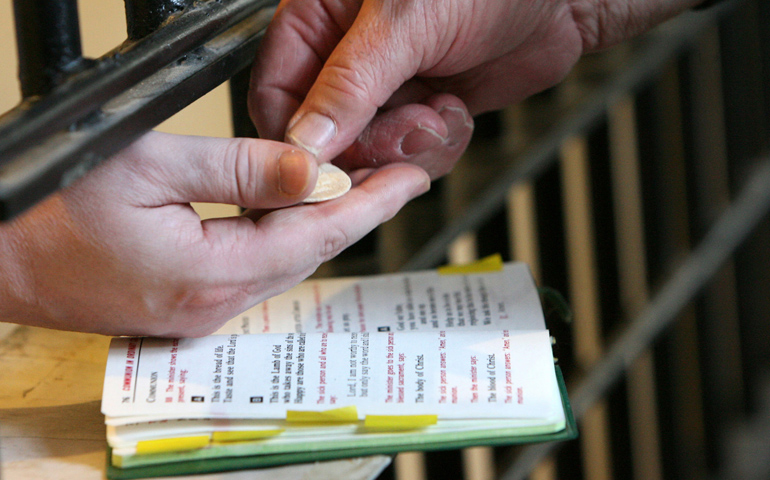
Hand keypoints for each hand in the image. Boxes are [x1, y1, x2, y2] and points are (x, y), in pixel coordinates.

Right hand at [0, 131, 428, 336]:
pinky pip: (255, 268)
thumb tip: (313, 170)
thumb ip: (240, 169)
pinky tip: (298, 211)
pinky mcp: (185, 305)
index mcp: (212, 273)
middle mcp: (214, 305)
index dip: (370, 203)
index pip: (317, 235)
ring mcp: (199, 312)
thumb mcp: (151, 166)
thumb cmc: (51, 206)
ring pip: (285, 261)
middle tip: (399, 175)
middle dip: (358, 211)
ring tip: (361, 185)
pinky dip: (286, 237)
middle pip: (309, 252)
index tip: (412, 179)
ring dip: (324, 223)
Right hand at [249, 0, 699, 174]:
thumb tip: (305, 140)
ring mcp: (384, 88)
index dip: (299, 138)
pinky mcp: (418, 111)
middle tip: (410, 128)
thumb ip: (348, 84)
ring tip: (441, 113)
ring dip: (409, 147)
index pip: (276, 92)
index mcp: (319, 17)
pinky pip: (407, 155)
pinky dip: (435, 148)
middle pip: (323, 135)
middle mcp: (346, 56)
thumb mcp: (406, 22)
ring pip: (367, 152)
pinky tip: (455, 112)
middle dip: (370, 145)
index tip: (326, 167)